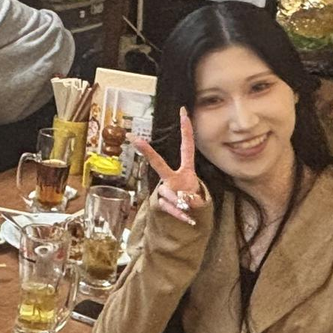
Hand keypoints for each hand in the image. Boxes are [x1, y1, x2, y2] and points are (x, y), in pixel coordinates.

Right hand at [131, 107, 206, 225]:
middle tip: (135, 140)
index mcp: (185, 171)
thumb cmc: (191, 201)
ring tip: (188, 209)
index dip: (186, 130)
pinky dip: (180, 214)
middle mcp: (171, 178)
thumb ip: (190, 200)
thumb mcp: (196, 199)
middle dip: (148, 153)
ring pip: (169, 193)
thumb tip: (181, 201)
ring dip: (180, 203)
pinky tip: (189, 220)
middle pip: (158, 164)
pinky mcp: (161, 203)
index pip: (186, 147)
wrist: (185, 216)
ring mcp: (165, 190)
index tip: (183, 112)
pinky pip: (170, 207)